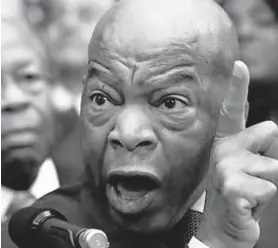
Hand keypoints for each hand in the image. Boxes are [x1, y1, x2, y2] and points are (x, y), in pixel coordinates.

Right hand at [196, 61, 277, 247]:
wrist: (222, 226)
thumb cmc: (238, 193)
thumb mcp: (247, 166)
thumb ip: (257, 145)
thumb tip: (272, 127)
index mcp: (226, 142)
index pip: (231, 110)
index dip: (236, 87)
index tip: (239, 65)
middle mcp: (223, 150)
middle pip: (270, 133)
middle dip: (271, 157)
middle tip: (251, 178)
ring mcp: (226, 168)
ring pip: (275, 165)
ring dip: (270, 183)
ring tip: (249, 192)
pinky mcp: (233, 188)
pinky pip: (270, 187)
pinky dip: (264, 199)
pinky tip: (245, 204)